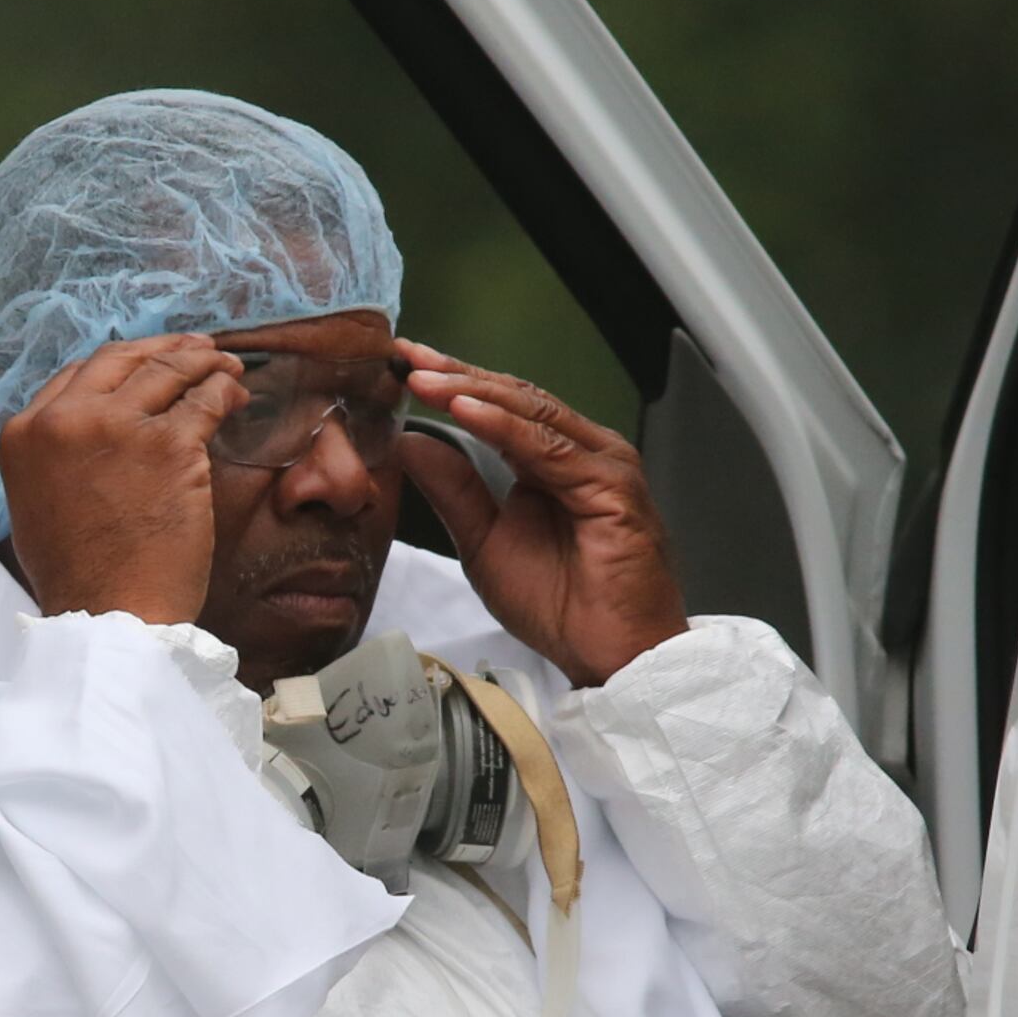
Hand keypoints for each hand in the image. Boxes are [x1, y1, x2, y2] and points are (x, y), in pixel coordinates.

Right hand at [0, 335, 246, 625]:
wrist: (109, 614)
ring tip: (226, 367)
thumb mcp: (37, 502)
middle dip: (163, 349)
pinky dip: (225, 391)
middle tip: (195, 350)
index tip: (147, 367)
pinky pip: (205, 400)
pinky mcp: (169, 444)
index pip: (78, 374)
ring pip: (167, 371)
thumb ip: (56, 455)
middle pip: (121, 359)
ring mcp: (119, 426)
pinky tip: (236, 395)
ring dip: (202, 362)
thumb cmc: (79, 576)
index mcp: (26, 432)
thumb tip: (92, 432)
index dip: (121, 366)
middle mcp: (65, 419)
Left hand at [394, 343, 685, 686]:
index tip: (404, 368)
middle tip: (407, 359)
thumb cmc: (563, 608)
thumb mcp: (485, 543)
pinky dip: (503, 427)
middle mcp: (585, 453)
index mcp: (557, 462)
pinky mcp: (613, 486)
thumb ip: (454, 491)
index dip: (452, 384)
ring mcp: (603, 464)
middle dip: (457, 375)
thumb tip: (410, 443)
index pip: (501, 408)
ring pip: (530, 413)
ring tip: (423, 378)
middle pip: (515, 399)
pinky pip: (549, 448)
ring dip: (472, 392)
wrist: (610, 657)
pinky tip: (464, 411)